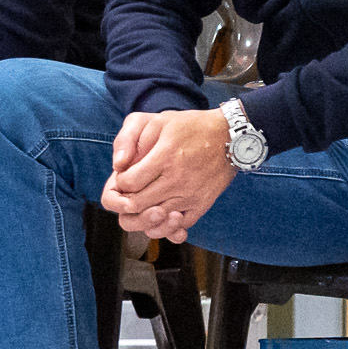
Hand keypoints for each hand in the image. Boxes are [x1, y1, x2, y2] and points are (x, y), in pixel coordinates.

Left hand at [99, 107, 237, 242]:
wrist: (230, 137)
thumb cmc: (190, 127)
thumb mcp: (154, 120)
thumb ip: (128, 138)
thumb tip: (118, 165)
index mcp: (164, 157)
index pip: (128, 184)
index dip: (119, 182)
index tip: (124, 177)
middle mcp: (177, 180)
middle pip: (136, 206)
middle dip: (124, 201)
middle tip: (129, 193)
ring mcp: (190, 196)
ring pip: (155, 222)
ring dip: (142, 216)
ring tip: (143, 203)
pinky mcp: (201, 205)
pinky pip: (178, 228)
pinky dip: (165, 228)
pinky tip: (160, 215)